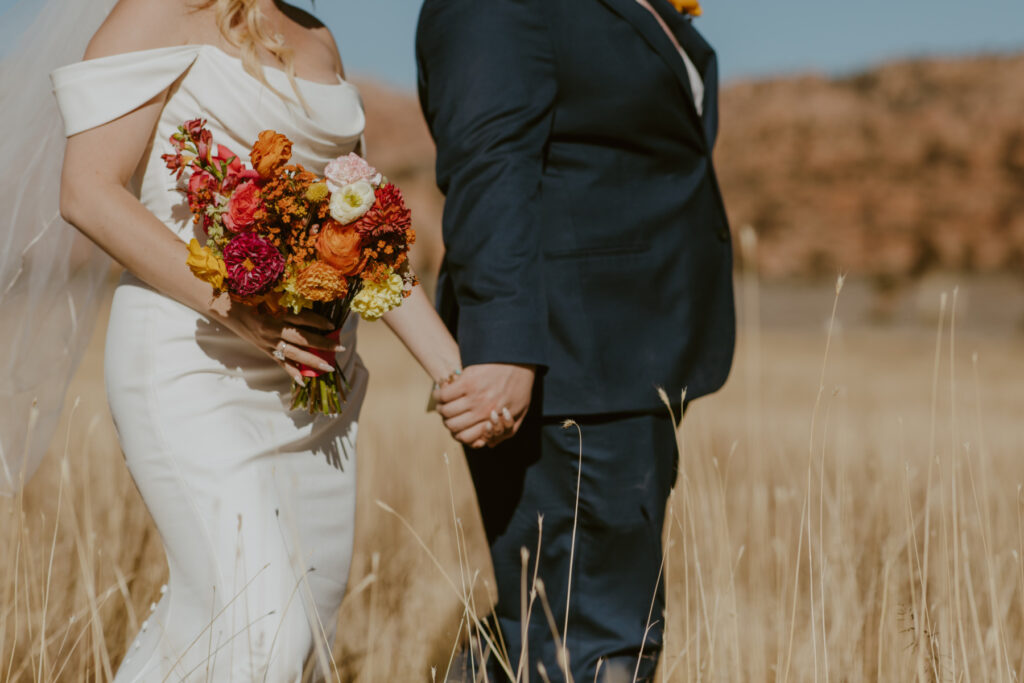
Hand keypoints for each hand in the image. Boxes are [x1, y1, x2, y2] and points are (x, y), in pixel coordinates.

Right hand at [216, 299, 344, 382]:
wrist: (226, 309)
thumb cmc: (249, 298)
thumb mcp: (267, 296)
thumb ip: (286, 302)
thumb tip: (308, 303)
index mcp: (274, 314)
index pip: (300, 319)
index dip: (317, 322)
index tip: (332, 325)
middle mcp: (272, 330)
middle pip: (302, 338)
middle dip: (322, 344)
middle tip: (341, 348)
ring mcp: (268, 343)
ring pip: (294, 354)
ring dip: (313, 361)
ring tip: (328, 367)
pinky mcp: (265, 350)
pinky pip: (281, 363)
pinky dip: (292, 372)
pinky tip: (304, 381)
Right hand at [434, 363, 534, 448]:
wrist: (520, 359)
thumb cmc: (521, 384)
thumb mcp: (521, 411)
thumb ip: (507, 430)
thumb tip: (489, 444)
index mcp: (493, 420)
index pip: (466, 437)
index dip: (458, 434)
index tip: (458, 426)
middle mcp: (482, 410)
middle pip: (452, 426)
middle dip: (447, 421)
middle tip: (448, 414)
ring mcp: (473, 396)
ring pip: (446, 411)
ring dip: (441, 409)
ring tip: (442, 404)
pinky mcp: (467, 381)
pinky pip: (444, 394)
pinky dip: (438, 395)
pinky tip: (440, 392)